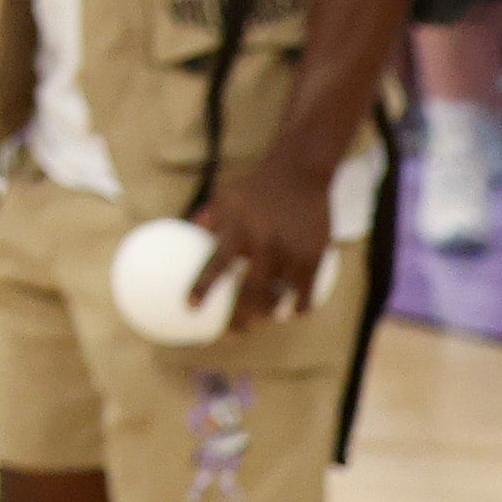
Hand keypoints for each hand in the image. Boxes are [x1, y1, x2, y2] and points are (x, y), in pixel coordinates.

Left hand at [194, 150, 341, 324]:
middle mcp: (265, 243)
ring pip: (280, 296)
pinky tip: (295, 311)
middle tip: (235, 330)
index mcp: (238, 229)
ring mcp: (291, 251)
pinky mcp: (315, 254)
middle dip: (241, 316)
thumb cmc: (257, 186)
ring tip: (263, 319)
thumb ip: (208, 219)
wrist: (299, 172)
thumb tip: (187, 233)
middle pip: (251, 292)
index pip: (216, 265)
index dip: (203, 288)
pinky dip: (300, 305)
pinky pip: (307, 291)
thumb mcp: (226, 197)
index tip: (191, 307)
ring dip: (270, 313)